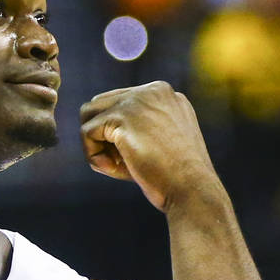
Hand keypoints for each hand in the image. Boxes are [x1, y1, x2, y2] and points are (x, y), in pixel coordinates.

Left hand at [80, 81, 216, 210]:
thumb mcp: (157, 145)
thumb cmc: (175, 177)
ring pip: (89, 114)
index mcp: (164, 95)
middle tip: (119, 164)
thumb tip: (91, 129)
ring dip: (93, 144)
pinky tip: (111, 168)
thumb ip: (133, 130)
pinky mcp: (123, 116)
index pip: (120, 103)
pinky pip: (86, 131)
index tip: (130, 159)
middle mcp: (152, 90)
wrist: (193, 189)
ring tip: (112, 166)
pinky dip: (91, 154)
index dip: (115, 134)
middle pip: (101, 105)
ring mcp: (138, 99)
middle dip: (102, 137)